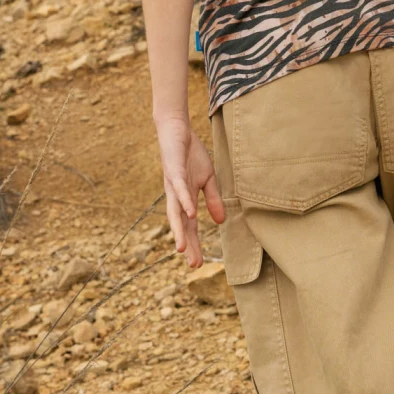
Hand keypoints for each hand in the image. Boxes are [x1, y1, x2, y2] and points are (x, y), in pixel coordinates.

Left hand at [154, 117, 225, 268]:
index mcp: (185, 199)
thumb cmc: (190, 154)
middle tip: (192, 264)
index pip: (189, 226)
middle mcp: (176, 196)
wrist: (176, 129)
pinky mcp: (174, 170)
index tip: (196, 264)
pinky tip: (189, 214)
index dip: (193, 244)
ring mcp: (173, 184)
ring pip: (175, 211)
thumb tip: (220, 222)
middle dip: (186, 244)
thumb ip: (212, 200)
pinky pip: (179, 189)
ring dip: (179, 230)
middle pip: (180, 224)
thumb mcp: (207, 179)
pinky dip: (184, 202)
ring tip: (181, 248)